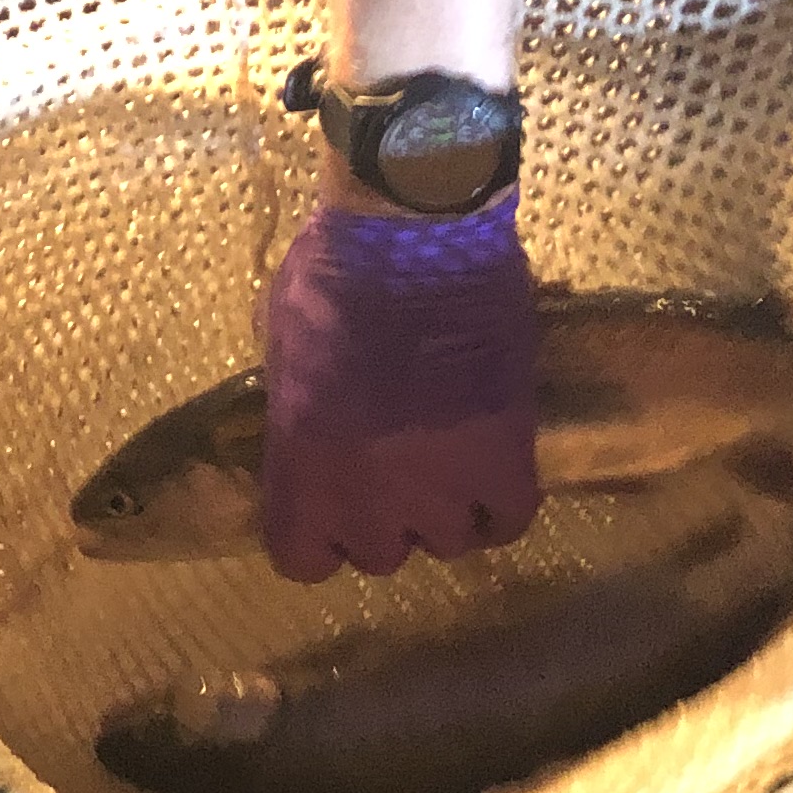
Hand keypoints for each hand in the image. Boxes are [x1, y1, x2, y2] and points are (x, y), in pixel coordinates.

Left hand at [257, 188, 545, 581]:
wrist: (417, 231)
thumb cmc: (332, 273)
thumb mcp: (282, 350)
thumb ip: (297, 414)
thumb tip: (310, 432)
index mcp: (301, 467)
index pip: (302, 561)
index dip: (318, 538)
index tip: (330, 510)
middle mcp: (369, 496)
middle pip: (381, 555)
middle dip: (386, 518)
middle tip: (394, 470)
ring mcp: (441, 486)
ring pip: (448, 543)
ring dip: (447, 510)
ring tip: (450, 462)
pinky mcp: (506, 460)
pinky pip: (510, 520)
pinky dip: (503, 504)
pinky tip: (495, 470)